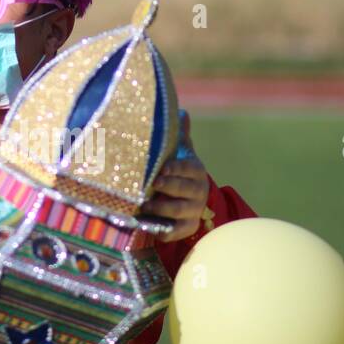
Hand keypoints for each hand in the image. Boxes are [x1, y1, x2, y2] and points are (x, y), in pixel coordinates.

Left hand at [142, 112, 209, 242]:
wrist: (189, 200)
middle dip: (169, 187)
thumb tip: (181, 111)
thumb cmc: (179, 172)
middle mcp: (198, 192)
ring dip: (162, 209)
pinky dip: (163, 231)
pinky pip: (175, 232)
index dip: (177, 169)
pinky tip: (147, 226)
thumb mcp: (180, 153)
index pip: (189, 169)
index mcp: (196, 171)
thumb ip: (179, 136)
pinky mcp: (186, 228)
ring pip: (179, 211)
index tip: (162, 169)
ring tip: (144, 206)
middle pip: (185, 190)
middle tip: (152, 185)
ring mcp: (192, 211)